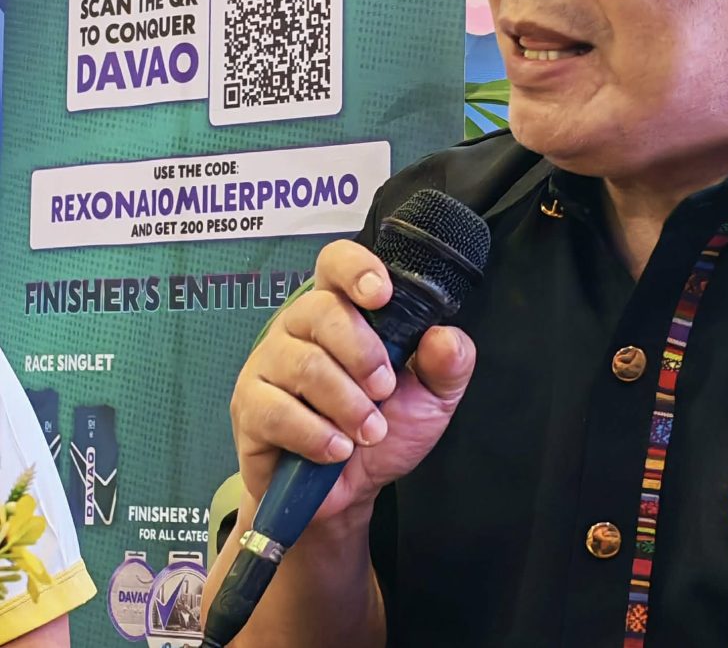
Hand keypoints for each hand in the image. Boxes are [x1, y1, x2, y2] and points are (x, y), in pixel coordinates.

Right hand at [229, 239, 475, 522]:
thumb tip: (444, 337)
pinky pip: (277, 410)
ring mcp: (270, 362)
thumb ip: (449, 364)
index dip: (356, 269)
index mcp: (344, 307)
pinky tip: (338, 450)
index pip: (337, 262)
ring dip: (346, 402)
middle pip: (322, 310)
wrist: (348, 493)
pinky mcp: (250, 406)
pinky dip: (316, 434)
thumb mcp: (433, 397)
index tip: (382, 295)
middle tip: (384, 391)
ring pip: (304, 364)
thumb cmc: (387, 427)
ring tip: (370, 432)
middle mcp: (301, 324)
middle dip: (362, 354)